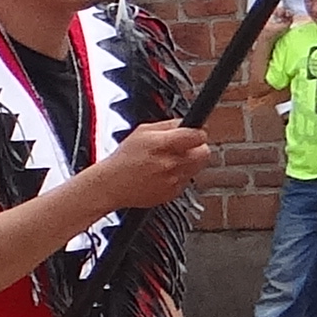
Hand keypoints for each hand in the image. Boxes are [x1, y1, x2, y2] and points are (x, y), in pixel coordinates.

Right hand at [95, 121, 216, 214]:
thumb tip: (187, 123)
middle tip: (186, 146)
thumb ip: (168, 125)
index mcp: (161, 145)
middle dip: (198, 147)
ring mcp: (173, 181)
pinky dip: (180, 175)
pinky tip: (164, 173)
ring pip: (198, 167)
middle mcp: (170, 164)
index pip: (197, 136)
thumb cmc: (124, 158)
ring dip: (189, 162)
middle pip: (204, 153)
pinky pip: (187, 180)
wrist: (112, 185)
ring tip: (171, 160)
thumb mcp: (142, 132)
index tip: (195, 132)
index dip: (198, 132)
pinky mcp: (173, 193)